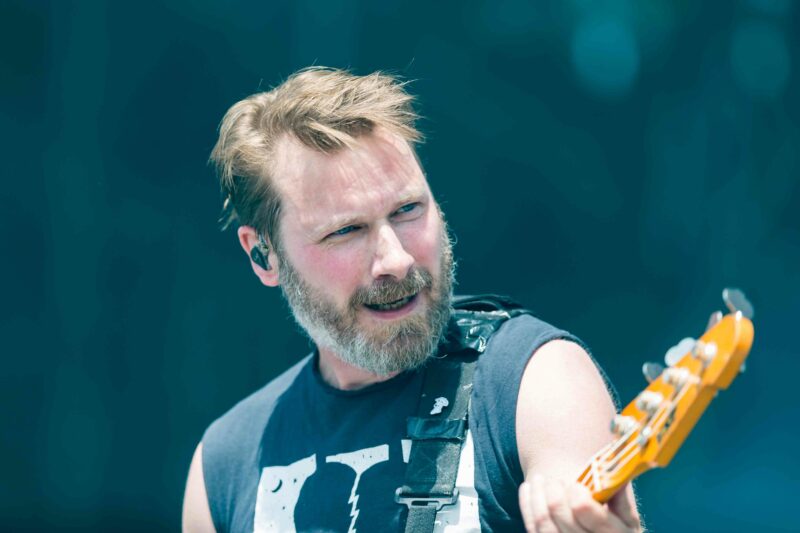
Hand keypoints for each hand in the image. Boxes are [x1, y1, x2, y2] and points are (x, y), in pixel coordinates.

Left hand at [519, 475, 641, 532]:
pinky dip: (528, 505)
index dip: (581, 500)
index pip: (596, 520)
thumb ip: (620, 495)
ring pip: (546, 526)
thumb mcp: (625, 512)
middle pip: (567, 521)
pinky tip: (528, 487)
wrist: (594, 530)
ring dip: (539, 498)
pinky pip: (533, 527)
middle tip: (556, 480)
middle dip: (557, 497)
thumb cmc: (612, 516)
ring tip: (539, 479)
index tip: (574, 485)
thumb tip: (610, 474)